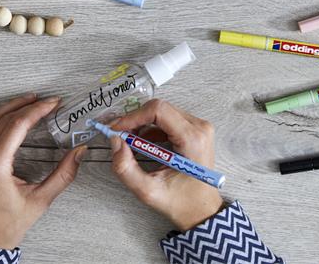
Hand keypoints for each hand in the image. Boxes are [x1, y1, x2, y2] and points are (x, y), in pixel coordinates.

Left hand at [0, 94, 86, 248]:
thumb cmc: (7, 225)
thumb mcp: (40, 200)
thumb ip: (64, 174)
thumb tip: (80, 152)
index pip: (17, 125)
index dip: (37, 110)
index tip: (53, 103)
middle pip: (4, 119)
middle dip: (27, 106)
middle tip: (47, 101)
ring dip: (11, 107)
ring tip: (30, 100)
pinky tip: (11, 117)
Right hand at [110, 99, 223, 230]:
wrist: (203, 210)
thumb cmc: (182, 203)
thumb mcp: (148, 191)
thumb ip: (126, 168)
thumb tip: (115, 142)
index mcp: (193, 139)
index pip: (159, 110)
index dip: (134, 116)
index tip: (117, 128)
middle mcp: (200, 128)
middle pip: (160, 109)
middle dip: (136, 120)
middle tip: (120, 136)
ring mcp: (199, 128)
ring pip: (163, 113)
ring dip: (143, 125)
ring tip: (130, 143)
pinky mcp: (195, 130)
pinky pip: (169, 120)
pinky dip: (152, 129)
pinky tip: (144, 145)